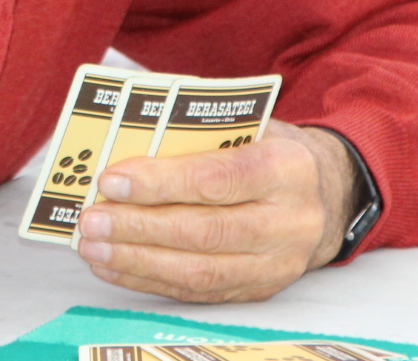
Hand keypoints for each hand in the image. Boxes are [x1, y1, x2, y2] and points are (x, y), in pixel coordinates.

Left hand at [73, 123, 360, 302]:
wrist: (326, 195)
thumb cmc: (269, 150)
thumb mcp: (249, 125)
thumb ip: (197, 129)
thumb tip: (125, 135)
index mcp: (286, 168)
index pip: (219, 178)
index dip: (161, 181)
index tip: (112, 180)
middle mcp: (288, 222)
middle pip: (205, 231)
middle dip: (139, 227)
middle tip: (91, 218)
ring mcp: (276, 264)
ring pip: (198, 270)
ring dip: (136, 260)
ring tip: (92, 246)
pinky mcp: (258, 290)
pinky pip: (196, 292)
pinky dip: (147, 279)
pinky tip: (113, 266)